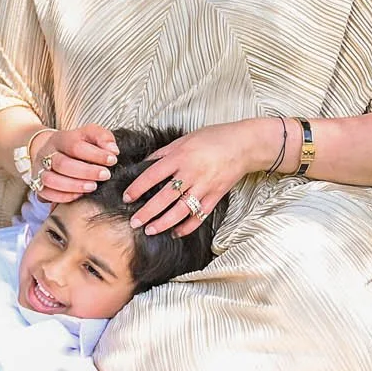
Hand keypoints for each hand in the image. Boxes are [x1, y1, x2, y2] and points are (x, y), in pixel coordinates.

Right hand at [31, 124, 120, 203]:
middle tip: (105, 176)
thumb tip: (113, 150)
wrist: (51, 151)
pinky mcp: (37, 185)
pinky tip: (79, 195)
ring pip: (51, 180)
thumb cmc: (75, 144)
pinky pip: (45, 193)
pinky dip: (63, 197)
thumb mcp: (89, 134)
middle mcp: (47, 154)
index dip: (95, 154)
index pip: (75, 145)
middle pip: (62, 164)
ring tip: (92, 187)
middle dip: (86, 172)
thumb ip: (103, 137)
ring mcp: (39, 170)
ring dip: (74, 185)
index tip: (112, 160)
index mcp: (60, 139)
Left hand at [121, 118, 276, 235]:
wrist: (244, 145)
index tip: (127, 198)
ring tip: (150, 230)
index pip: (152, 176)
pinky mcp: (216, 196)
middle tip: (134, 222)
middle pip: (164, 197)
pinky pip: (199, 215)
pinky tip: (175, 232)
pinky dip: (187, 227)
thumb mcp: (184, 139)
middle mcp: (191, 174)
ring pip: (181, 210)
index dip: (137, 188)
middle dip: (147, 212)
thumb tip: (144, 165)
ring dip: (164, 223)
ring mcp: (204, 187)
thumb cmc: (213, 138)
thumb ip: (164, 153)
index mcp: (180, 157)